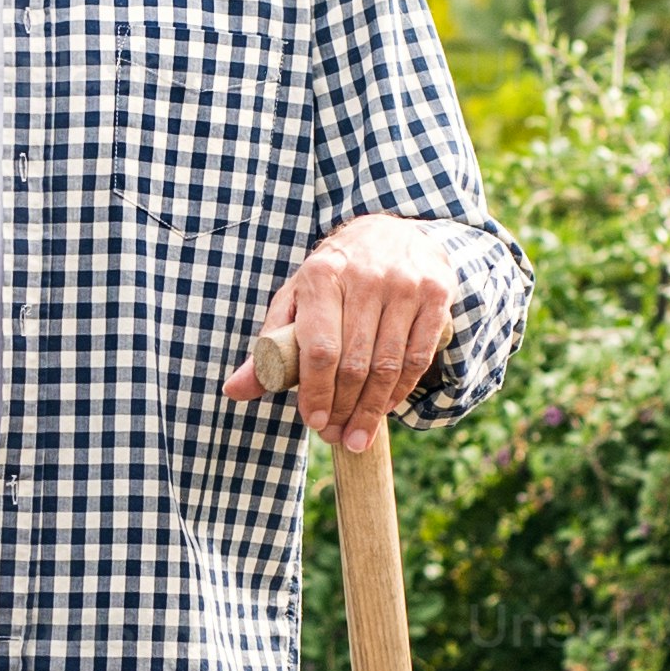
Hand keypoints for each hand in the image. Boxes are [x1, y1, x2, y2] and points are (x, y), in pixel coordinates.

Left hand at [224, 214, 468, 451]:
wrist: (392, 233)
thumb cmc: (334, 277)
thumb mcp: (297, 300)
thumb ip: (269, 346)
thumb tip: (233, 391)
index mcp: (321, 275)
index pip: (320, 349)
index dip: (316, 393)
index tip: (314, 423)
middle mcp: (365, 277)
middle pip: (355, 363)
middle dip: (344, 409)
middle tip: (337, 437)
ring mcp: (405, 284)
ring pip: (389, 365)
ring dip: (372, 410)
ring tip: (358, 436)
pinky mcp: (435, 294)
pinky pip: (418, 357)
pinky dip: (400, 391)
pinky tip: (385, 409)